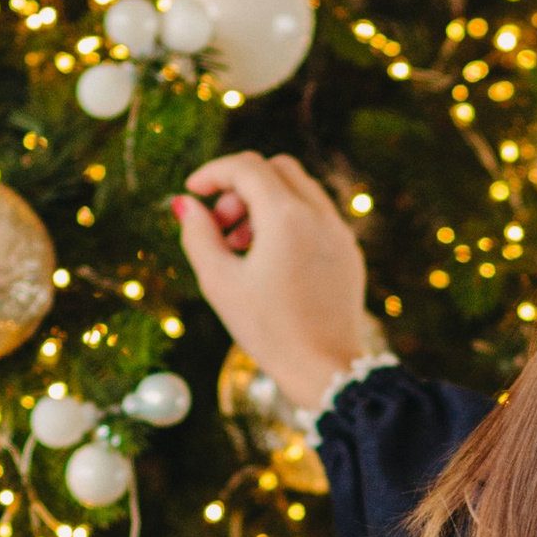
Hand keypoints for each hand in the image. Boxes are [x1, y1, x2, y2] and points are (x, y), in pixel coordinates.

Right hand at [173, 154, 375, 418]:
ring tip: (241, 247)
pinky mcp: (349, 252)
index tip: (193, 192)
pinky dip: (289, 220)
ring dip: (265, 203)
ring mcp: (340, 232)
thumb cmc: (269, 330)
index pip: (247, 167)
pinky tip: (271, 260)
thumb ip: (198, 235)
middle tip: (221, 226)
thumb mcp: (220, 282)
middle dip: (242, 186)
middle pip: (277, 169)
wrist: (324, 370)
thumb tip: (187, 205)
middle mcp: (320, 214)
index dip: (213, 172)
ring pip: (300, 190)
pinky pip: (317, 216)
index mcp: (287, 216)